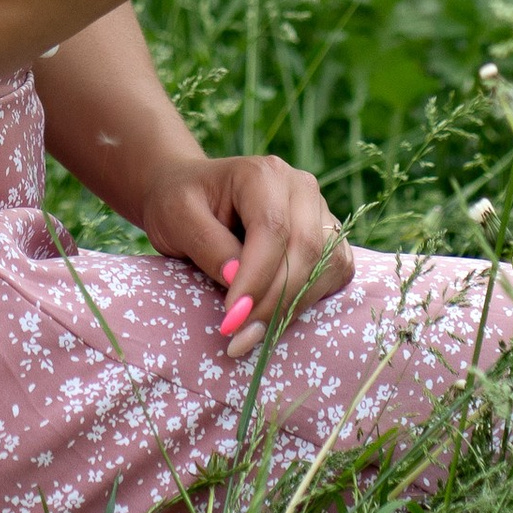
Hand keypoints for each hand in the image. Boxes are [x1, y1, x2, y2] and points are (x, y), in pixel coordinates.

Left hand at [135, 151, 353, 350]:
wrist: (192, 196)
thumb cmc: (181, 203)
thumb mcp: (178, 217)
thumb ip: (208, 244)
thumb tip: (238, 279)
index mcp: (264, 174)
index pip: (272, 229)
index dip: (256, 278)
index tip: (231, 318)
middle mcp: (301, 188)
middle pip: (305, 249)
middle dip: (274, 301)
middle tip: (239, 337)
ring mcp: (319, 212)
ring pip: (326, 265)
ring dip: (292, 307)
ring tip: (251, 335)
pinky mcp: (328, 239)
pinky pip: (335, 274)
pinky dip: (309, 302)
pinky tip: (275, 319)